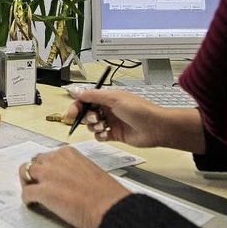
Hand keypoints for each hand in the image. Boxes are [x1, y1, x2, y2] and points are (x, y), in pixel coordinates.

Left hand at [19, 146, 129, 227]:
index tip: (47, 176)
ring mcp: (48, 175)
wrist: (109, 206)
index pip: (47, 156)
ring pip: (26, 173)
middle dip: (35, 174)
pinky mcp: (43, 192)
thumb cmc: (105, 192)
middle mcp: (55, 159)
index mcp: (67, 153)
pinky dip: (27, 199)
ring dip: (28, 183)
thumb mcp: (88, 169)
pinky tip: (33, 204)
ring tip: (33, 194)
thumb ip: (73, 169)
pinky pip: (26, 193)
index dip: (46, 168)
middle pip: (34, 163)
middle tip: (38, 185)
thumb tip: (65, 179)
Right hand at [69, 89, 204, 152]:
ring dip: (94, 126)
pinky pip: (99, 136)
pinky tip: (107, 134)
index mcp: (107, 97)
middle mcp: (108, 109)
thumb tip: (75, 91)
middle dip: (86, 117)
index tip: (71, 114)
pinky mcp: (114, 134)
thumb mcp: (113, 98)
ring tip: (103, 126)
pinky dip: (100, 136)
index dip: (76, 106)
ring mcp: (111, 122)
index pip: (85, 100)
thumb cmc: (140, 110)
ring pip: (91, 125)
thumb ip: (92, 95)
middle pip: (87, 113)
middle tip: (94, 119)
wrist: (155, 127)